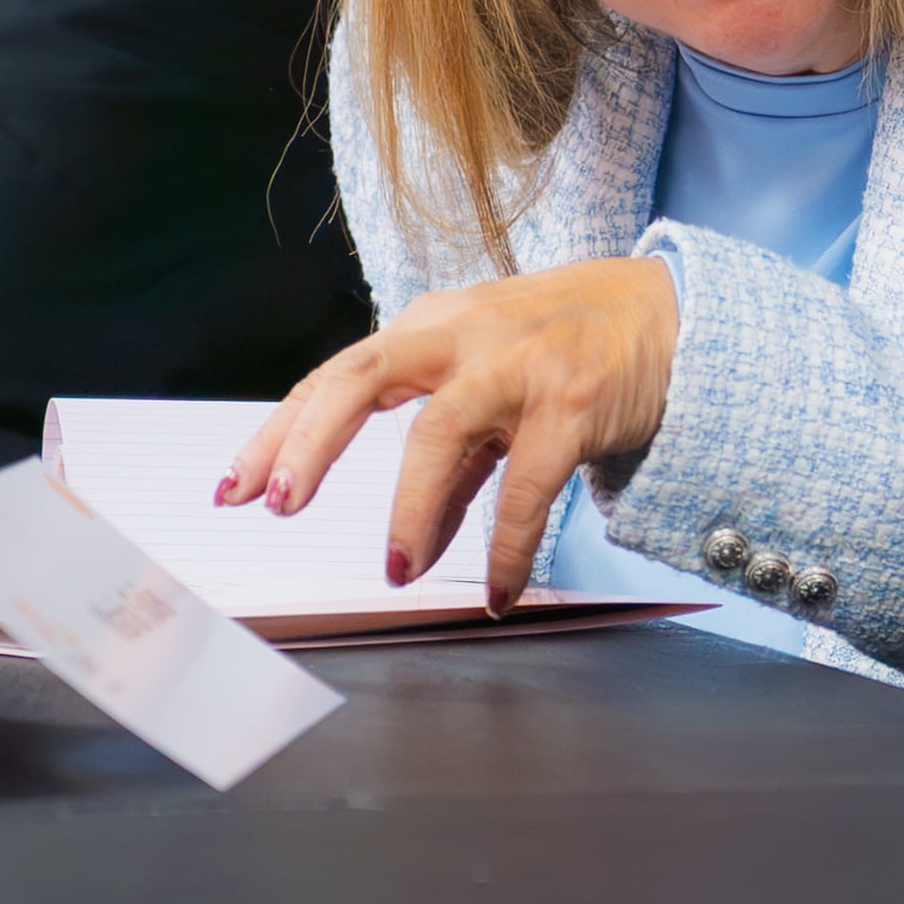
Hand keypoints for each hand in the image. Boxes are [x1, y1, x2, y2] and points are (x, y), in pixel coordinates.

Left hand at [218, 259, 681, 609]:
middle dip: (308, 441)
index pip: (336, 377)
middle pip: (361, 377)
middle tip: (275, 505)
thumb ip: (451, 469)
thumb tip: (409, 550)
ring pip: (439, 431)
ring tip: (394, 568)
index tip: (234, 488)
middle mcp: (463, 336)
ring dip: (408, 505)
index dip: (281, 433)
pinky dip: (508, 545)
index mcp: (431, 329)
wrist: (670, 314)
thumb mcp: (494, 394)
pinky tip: (498, 589)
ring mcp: (517, 365)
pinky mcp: (572, 401)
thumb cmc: (568, 352)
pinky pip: (527, 484)